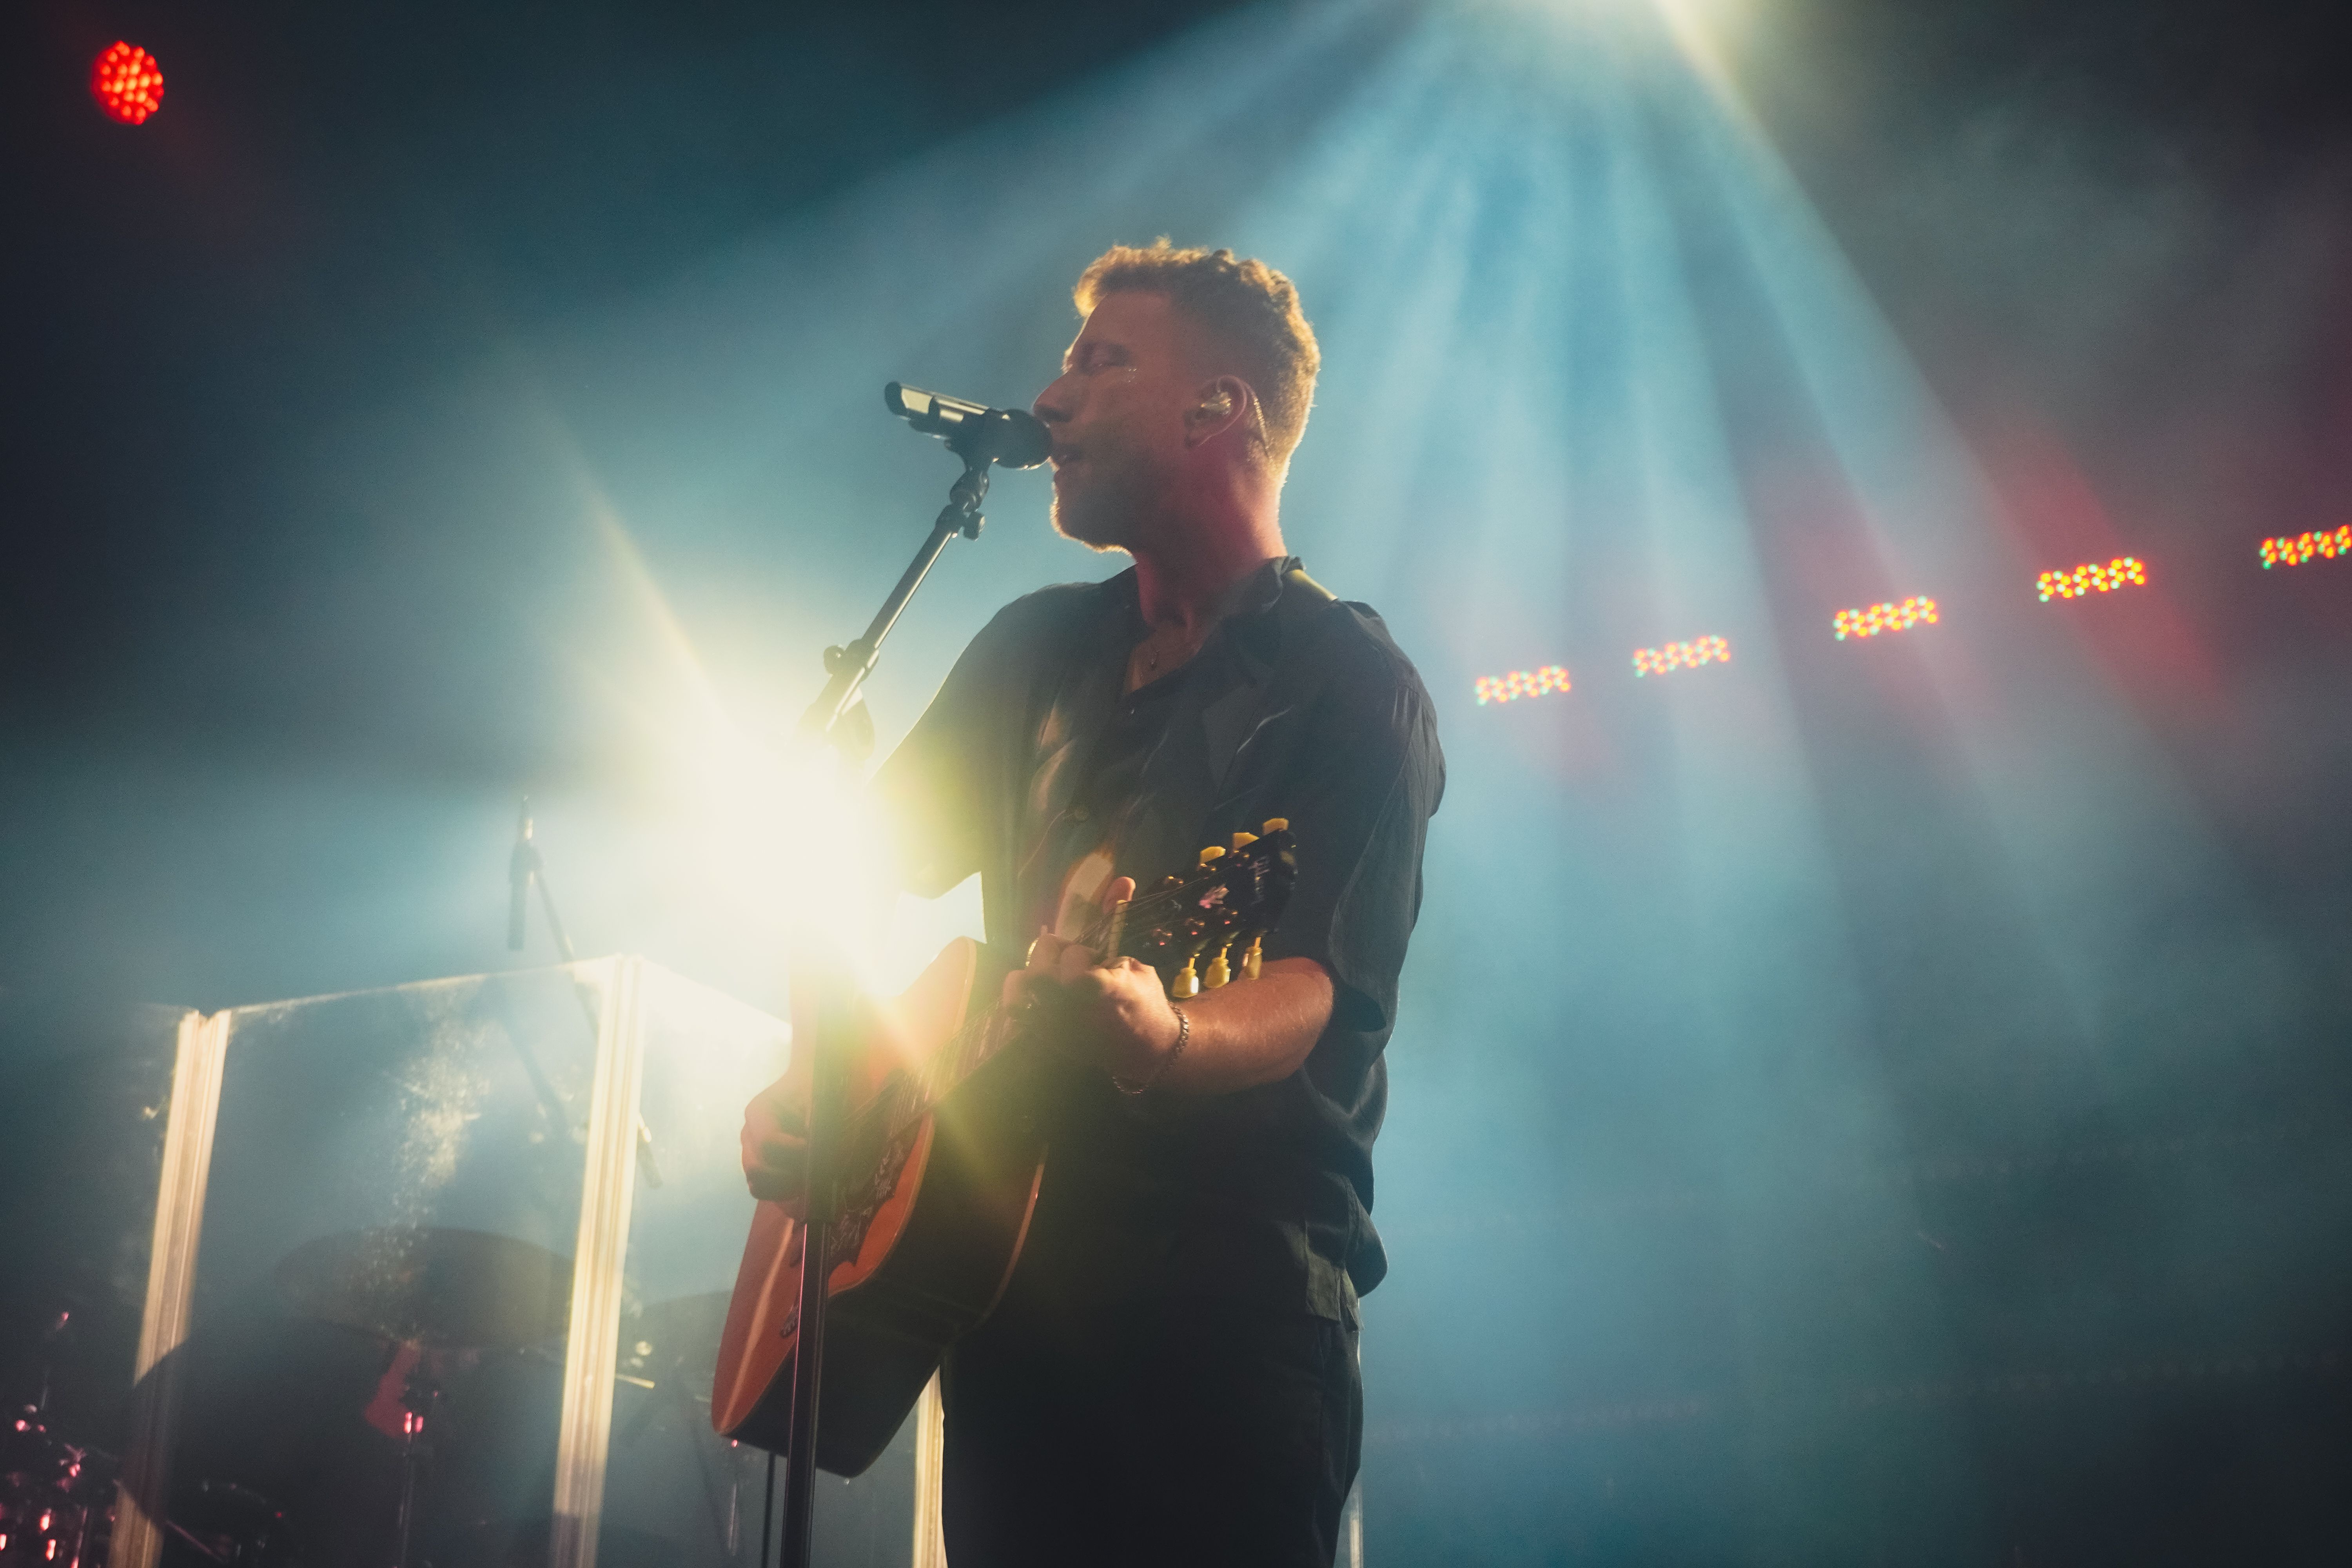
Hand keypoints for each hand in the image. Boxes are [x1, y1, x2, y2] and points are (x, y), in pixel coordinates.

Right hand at [740, 1073, 808, 1214]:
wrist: (806, 1086)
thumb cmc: (812, 1089)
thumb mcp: (816, 1097)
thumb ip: (815, 1120)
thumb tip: (814, 1149)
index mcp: (758, 1112)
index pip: (769, 1143)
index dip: (795, 1153)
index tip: (816, 1151)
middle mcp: (749, 1135)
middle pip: (757, 1169)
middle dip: (787, 1177)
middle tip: (813, 1174)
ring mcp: (751, 1152)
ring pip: (756, 1184)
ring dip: (784, 1189)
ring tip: (808, 1182)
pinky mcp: (760, 1166)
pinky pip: (762, 1189)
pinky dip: (780, 1193)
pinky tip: (801, 1186)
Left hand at [1001, 877, 1183, 1084]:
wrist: (1142, 1047)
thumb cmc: (1141, 1001)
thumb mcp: (1136, 961)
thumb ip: (1119, 920)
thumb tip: (1123, 879)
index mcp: (1106, 994)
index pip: (1076, 973)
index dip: (1078, 956)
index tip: (1096, 958)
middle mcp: (1074, 1012)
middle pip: (1040, 969)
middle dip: (1057, 954)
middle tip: (1078, 961)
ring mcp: (1054, 1026)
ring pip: (1022, 981)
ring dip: (1040, 968)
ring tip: (1062, 976)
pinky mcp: (1042, 1033)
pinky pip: (1013, 1004)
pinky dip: (1021, 987)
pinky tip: (1040, 985)